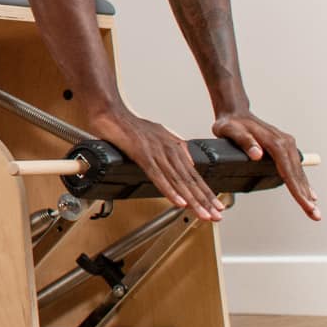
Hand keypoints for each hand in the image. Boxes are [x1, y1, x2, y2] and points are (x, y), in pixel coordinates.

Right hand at [90, 108, 224, 221]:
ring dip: (192, 199)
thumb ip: (175, 146)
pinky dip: (169, 190)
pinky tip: (178, 202)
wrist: (109, 111)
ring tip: (202, 214)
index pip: (193, 174)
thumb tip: (189, 161)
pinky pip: (157, 175)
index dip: (206, 192)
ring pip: (178, 180)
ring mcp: (156, 152)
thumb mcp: (158, 133)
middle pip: (190, 179)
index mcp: (173, 146)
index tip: (216, 206)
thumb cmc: (128, 123)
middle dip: (204, 200)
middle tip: (216, 216)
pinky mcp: (141, 154)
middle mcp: (168, 149)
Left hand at [213, 110, 318, 220]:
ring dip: (306, 191)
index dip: (297, 190)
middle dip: (305, 196)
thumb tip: (257, 155)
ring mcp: (286, 144)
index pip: (288, 171)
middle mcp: (285, 143)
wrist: (234, 113)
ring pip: (298, 172)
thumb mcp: (230, 131)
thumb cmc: (230, 123)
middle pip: (297, 174)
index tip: (306, 204)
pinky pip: (294, 168)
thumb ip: (244, 142)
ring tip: (313, 210)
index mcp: (275, 142)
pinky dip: (302, 182)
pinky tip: (308, 193)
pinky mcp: (284, 147)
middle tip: (315, 215)